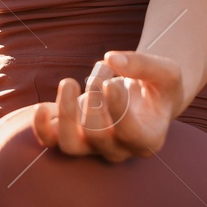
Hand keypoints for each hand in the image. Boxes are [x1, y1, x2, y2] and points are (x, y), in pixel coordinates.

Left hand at [31, 51, 185, 161]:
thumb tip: (111, 58)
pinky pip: (51, 140)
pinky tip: (41, 107)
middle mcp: (119, 149)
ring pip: (71, 145)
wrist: (147, 97)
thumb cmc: (159, 85)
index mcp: (147, 138)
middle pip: (98, 138)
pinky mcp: (72, 135)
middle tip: (98, 75)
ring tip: (69, 82)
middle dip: (94, 102)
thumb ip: (143, 65)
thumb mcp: (166, 71)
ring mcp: (93, 146)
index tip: (111, 83)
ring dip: (65, 113)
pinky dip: (41, 126)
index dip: (117, 110)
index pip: (130, 134)